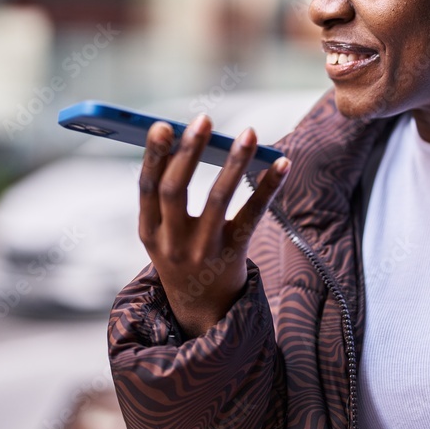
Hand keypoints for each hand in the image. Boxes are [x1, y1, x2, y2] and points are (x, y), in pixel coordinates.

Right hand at [138, 114, 289, 338]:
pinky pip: (253, 215)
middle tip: (204, 119)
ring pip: (219, 199)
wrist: (201, 309)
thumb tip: (189, 136)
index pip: (147, 188)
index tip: (162, 125)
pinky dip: (268, 187)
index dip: (153, 156)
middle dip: (189, 152)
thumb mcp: (162, 231)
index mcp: (149, 231)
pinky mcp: (234, 254)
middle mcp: (172, 242)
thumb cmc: (181, 252)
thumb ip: (167, 193)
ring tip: (249, 133)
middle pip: (176, 191)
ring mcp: (203, 250)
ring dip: (235, 162)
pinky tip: (282, 164)